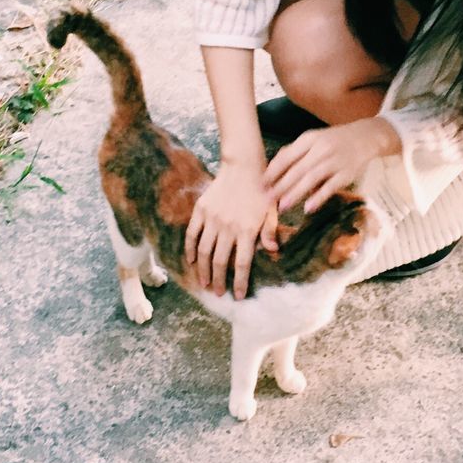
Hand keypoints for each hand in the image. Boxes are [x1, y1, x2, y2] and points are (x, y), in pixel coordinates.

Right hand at [185, 160, 278, 299]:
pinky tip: (191, 261)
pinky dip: (190, 250)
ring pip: (203, 251)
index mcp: (248, 229)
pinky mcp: (201, 210)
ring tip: (204, 283)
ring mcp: (212, 218)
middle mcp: (228, 226)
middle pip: (219, 261)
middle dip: (218, 281)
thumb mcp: (272, 212)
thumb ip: (270, 232)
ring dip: (203, 270)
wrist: (244, 166)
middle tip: (218, 293)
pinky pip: (192, 234)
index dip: (238, 282)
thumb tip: (273, 251)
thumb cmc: (262, 192)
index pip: (241, 263)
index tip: (237, 296)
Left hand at [264, 119, 390, 214]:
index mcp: (309, 139)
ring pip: (312, 178)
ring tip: (282, 206)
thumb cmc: (334, 140)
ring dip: (295, 193)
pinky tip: (308, 208)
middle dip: (280, 185)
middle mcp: (321, 148)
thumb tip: (273, 169)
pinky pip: (331, 187)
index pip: (287, 156)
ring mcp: (335, 161)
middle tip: (267, 199)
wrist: (366, 136)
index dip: (273, 171)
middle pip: (297, 169)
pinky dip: (319, 197)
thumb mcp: (314, 139)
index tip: (260, 184)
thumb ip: (295, 152)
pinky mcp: (347, 173)